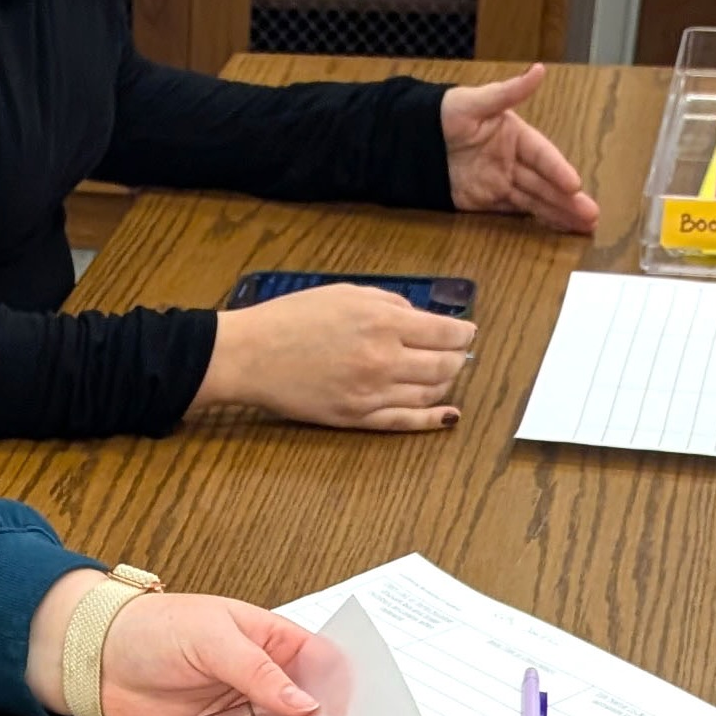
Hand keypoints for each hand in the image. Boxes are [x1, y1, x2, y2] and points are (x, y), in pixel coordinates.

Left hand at [23, 569, 328, 715]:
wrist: (98, 659)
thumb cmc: (153, 629)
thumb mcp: (212, 637)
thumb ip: (258, 671)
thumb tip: (305, 703)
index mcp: (272, 641)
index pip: (323, 664)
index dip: (338, 689)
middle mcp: (263, 679)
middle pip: (308, 709)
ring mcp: (241, 711)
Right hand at [201, 283, 473, 429]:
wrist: (251, 355)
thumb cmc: (291, 318)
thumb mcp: (346, 293)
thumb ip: (390, 303)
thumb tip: (421, 319)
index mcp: (384, 323)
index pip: (448, 333)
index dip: (464, 333)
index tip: (464, 332)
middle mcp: (385, 361)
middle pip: (446, 366)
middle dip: (457, 358)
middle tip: (455, 353)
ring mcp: (372, 394)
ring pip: (431, 395)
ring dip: (444, 384)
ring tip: (441, 375)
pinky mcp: (357, 418)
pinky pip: (405, 422)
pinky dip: (433, 419)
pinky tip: (448, 415)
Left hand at [441, 63, 597, 231]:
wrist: (412, 139)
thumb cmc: (445, 113)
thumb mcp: (474, 101)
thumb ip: (508, 92)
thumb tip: (538, 70)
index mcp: (516, 136)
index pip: (542, 155)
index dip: (558, 170)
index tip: (574, 185)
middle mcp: (514, 160)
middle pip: (545, 183)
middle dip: (569, 200)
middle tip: (592, 216)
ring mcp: (501, 182)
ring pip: (535, 200)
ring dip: (560, 213)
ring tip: (586, 226)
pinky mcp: (486, 200)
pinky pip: (514, 212)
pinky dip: (536, 221)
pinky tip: (558, 229)